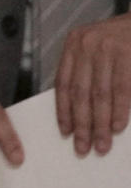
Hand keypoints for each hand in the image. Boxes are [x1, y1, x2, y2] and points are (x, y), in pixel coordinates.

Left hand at [55, 12, 130, 156]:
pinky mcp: (127, 53)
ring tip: (102, 145)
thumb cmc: (124, 39)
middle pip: (80, 93)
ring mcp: (107, 47)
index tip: (65, 132)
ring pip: (100, 95)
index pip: (63, 83)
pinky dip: (120, 111)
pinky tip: (118, 127)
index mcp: (74, 43)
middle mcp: (86, 43)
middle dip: (82, 124)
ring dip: (101, 124)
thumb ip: (87, 72)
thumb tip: (79, 114)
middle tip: (82, 148)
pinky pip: (122, 90)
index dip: (63, 110)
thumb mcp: (98, 48)